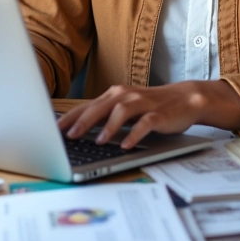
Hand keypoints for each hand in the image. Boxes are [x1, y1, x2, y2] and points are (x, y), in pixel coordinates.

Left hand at [57, 80, 239, 148]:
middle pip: (100, 106)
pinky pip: (145, 123)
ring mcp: (143, 103)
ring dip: (108, 126)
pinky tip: (126, 145)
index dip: (70, 117)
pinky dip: (135, 134)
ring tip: (98, 141)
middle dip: (83, 121)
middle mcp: (126, 95)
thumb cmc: (152, 106)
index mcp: (115, 95)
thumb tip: (79, 131)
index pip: (87, 106)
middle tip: (69, 135)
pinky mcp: (158, 114)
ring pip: (121, 111)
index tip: (54, 129)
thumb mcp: (126, 109)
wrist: (185, 99)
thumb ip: (106, 116)